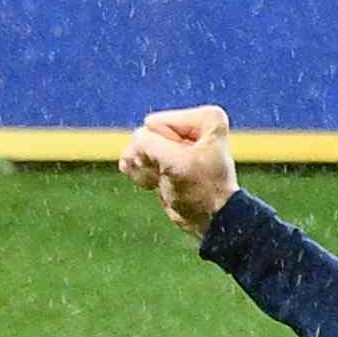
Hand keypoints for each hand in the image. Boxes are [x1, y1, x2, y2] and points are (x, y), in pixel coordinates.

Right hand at [120, 104, 237, 236]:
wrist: (207, 218)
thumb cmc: (201, 190)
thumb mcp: (175, 162)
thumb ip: (146, 144)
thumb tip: (129, 150)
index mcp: (206, 118)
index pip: (156, 123)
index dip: (166, 147)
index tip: (189, 163)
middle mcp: (191, 124)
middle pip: (145, 134)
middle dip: (153, 159)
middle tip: (176, 174)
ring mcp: (174, 140)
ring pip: (136, 147)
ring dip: (145, 168)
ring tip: (168, 179)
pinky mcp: (162, 156)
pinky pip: (132, 158)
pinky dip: (140, 174)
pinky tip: (157, 183)